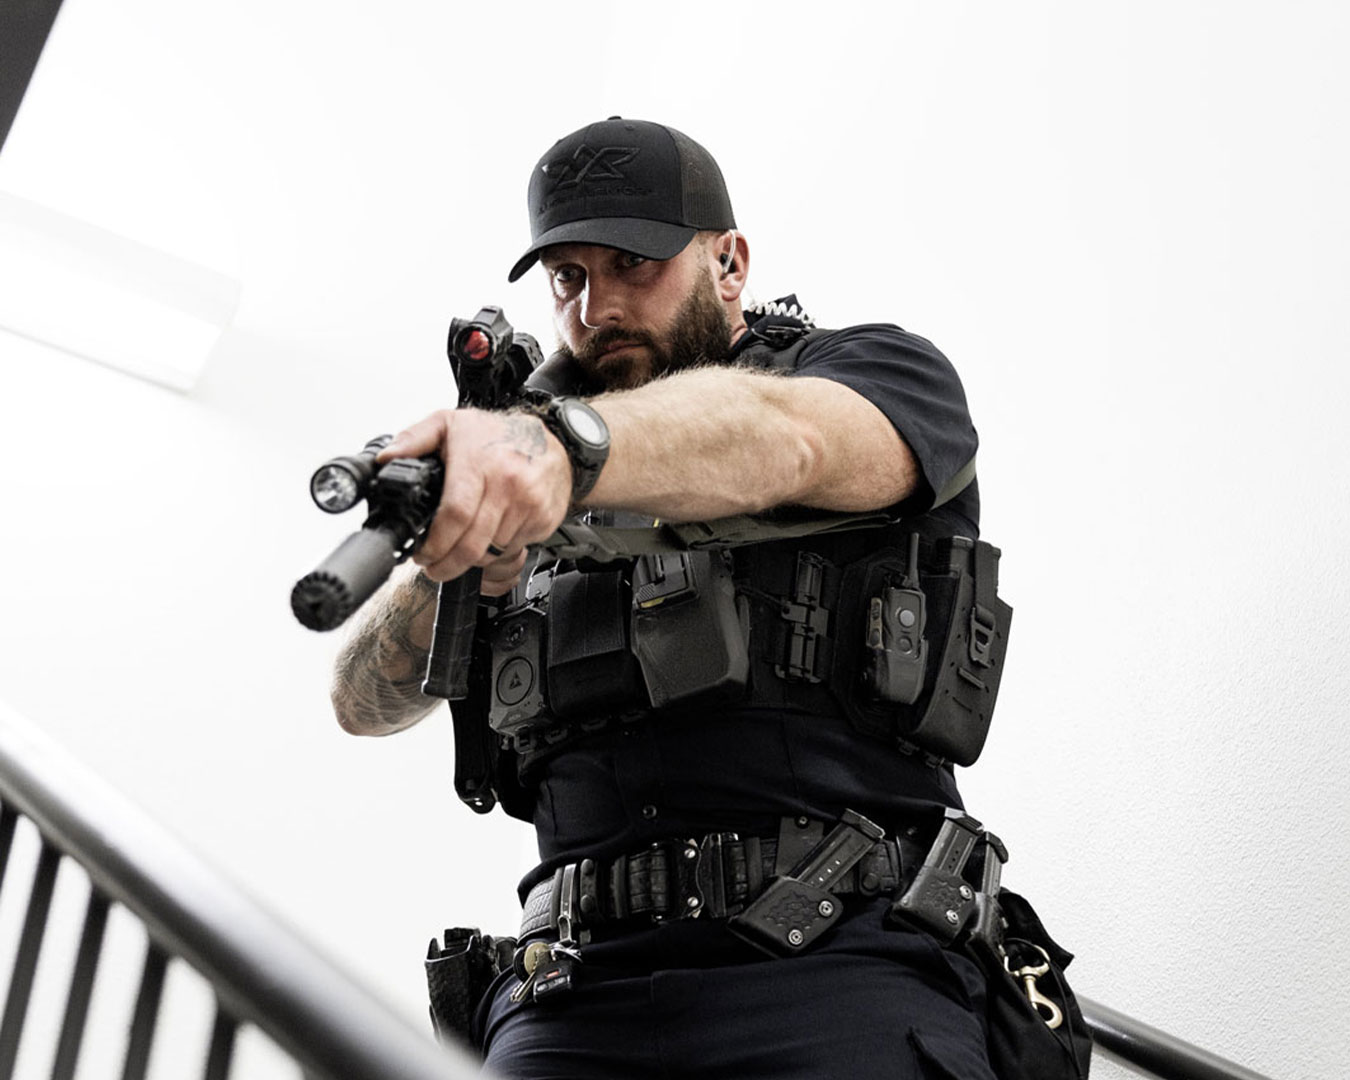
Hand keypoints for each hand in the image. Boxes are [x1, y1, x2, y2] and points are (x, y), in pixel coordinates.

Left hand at [378, 408, 571, 584]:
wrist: (555, 442)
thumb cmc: (500, 434)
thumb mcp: (451, 423)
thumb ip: (414, 438)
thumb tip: (386, 458)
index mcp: (481, 462)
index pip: (455, 515)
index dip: (435, 544)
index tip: (423, 554)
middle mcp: (509, 484)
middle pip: (473, 545)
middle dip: (448, 565)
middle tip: (435, 567)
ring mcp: (530, 505)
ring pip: (492, 552)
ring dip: (472, 558)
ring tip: (462, 546)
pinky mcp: (544, 520)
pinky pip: (514, 549)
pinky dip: (498, 550)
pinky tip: (490, 533)